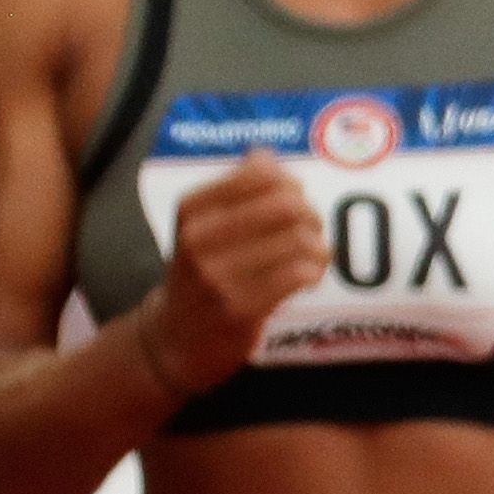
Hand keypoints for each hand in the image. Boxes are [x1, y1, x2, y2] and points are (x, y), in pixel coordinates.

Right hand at [134, 153, 327, 391]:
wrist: (175, 338)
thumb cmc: (200, 273)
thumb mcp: (201, 226)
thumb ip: (236, 189)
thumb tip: (266, 156)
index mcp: (191, 210)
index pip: (259, 174)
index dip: (290, 182)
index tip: (294, 197)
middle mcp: (199, 239)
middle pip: (287, 205)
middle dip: (310, 214)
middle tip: (312, 227)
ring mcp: (218, 276)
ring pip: (298, 240)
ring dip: (318, 245)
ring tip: (313, 254)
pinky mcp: (241, 308)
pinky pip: (299, 275)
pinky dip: (314, 271)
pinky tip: (308, 276)